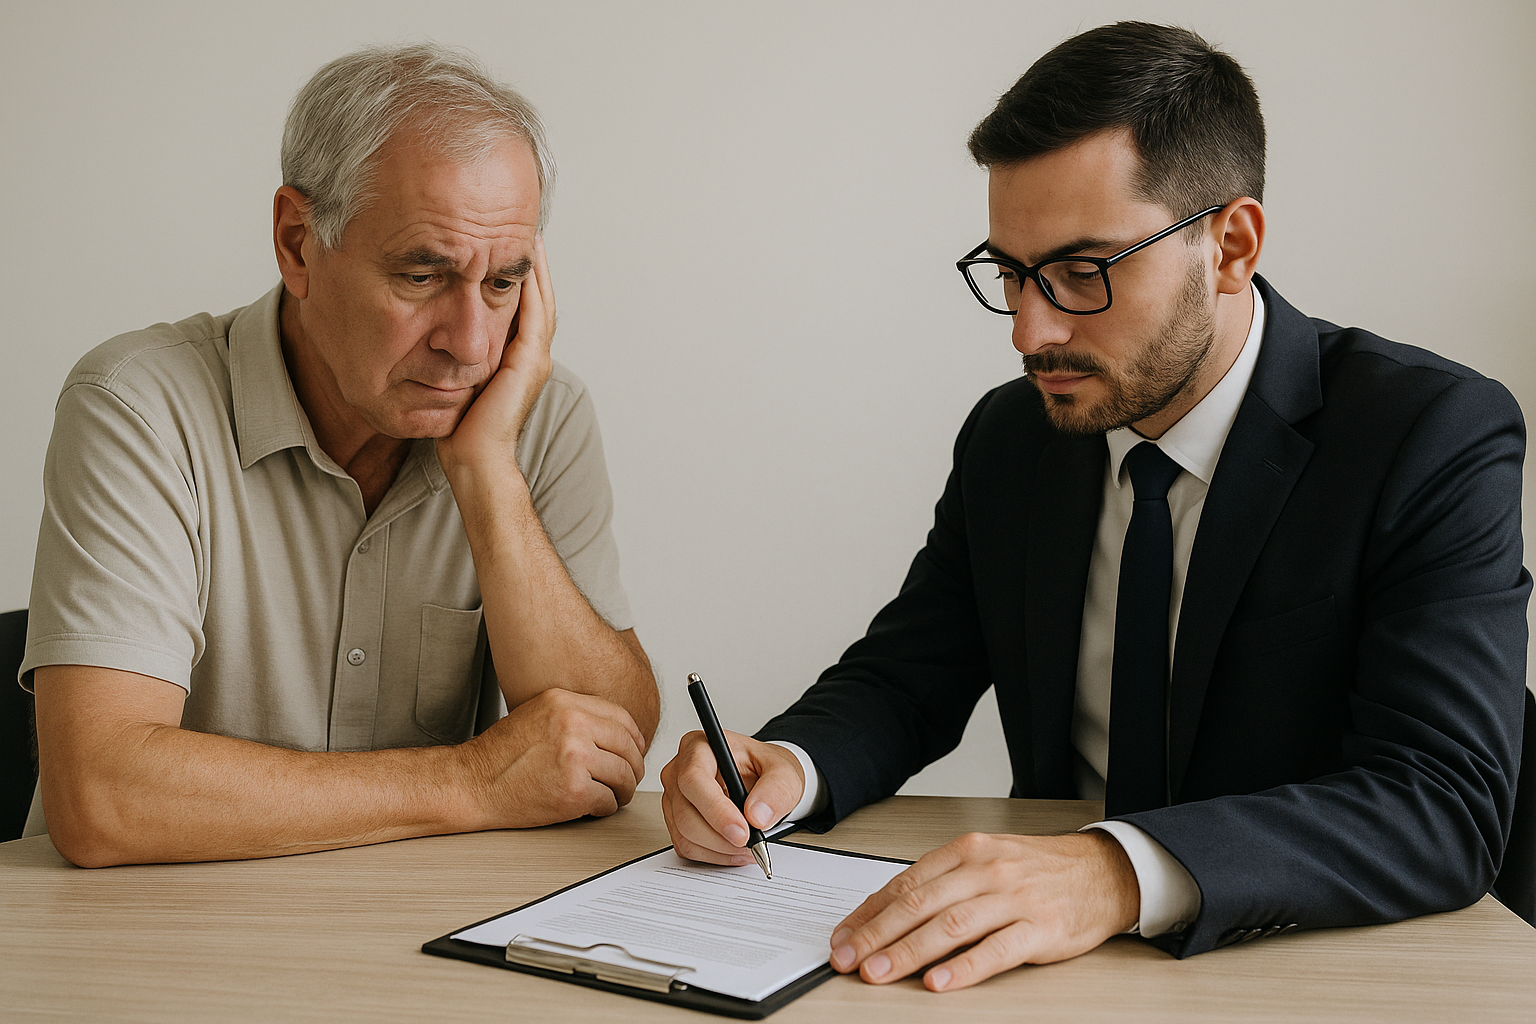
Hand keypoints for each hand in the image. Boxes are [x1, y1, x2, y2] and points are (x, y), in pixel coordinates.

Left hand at [436, 235, 554, 475]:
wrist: (477, 459)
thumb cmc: (462, 433)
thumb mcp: (456, 383)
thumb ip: (454, 358)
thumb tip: (431, 338)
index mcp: (519, 361)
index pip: (524, 309)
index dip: (519, 278)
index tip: (505, 248)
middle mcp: (533, 356)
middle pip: (539, 299)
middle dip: (533, 265)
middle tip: (526, 231)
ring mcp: (535, 357)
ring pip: (542, 300)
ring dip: (537, 267)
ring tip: (530, 235)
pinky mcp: (528, 360)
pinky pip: (535, 311)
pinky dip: (533, 284)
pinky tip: (525, 260)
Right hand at [460, 687, 644, 827]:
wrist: (472, 784)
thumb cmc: (501, 755)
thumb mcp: (538, 715)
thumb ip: (575, 715)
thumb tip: (616, 730)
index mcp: (564, 702)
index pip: (620, 716)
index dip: (634, 737)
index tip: (634, 750)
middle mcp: (572, 724)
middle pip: (627, 746)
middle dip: (634, 766)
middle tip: (629, 778)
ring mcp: (574, 757)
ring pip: (623, 775)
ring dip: (624, 790)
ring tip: (615, 795)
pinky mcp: (573, 791)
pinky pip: (608, 800)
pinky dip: (606, 808)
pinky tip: (594, 807)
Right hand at [659, 730, 804, 865]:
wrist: (762, 780)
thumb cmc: (766, 769)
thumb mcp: (784, 772)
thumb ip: (776, 790)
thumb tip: (758, 816)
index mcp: (700, 746)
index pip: (694, 779)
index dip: (716, 809)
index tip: (743, 832)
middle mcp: (679, 770)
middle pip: (686, 813)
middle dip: (721, 837)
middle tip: (752, 845)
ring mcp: (674, 797)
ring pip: (685, 834)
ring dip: (719, 849)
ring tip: (748, 847)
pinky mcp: (675, 820)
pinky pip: (687, 846)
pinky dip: (713, 854)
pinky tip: (735, 849)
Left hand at [828, 831, 1139, 991]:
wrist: (1102, 871)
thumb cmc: (1036, 870)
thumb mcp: (985, 861)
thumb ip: (940, 884)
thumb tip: (885, 913)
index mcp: (966, 851)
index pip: (906, 884)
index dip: (869, 913)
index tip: (843, 937)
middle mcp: (986, 870)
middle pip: (920, 905)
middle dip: (877, 935)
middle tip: (849, 959)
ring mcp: (1014, 898)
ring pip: (951, 926)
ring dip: (909, 952)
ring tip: (880, 972)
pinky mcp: (1040, 928)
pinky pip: (996, 950)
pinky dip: (964, 968)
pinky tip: (938, 982)